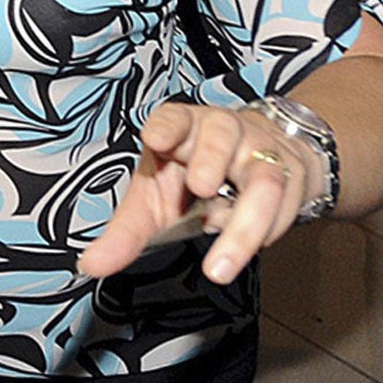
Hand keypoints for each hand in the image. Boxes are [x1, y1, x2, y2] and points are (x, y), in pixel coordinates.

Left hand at [78, 102, 317, 284]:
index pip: (173, 117)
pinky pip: (288, 204)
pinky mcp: (292, 173)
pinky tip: (254, 248)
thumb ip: (126, 233)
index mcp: (181, 127)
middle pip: (221, 133)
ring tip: (219, 265)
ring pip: (263, 176)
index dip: (166, 125)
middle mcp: (222, 130)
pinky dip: (270, 231)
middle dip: (210, 158)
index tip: (156, 138)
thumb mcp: (155, 199)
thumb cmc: (190, 175)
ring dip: (244, 221)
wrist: (257, 161)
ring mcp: (261, 149)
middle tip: (197, 186)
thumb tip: (90, 266)